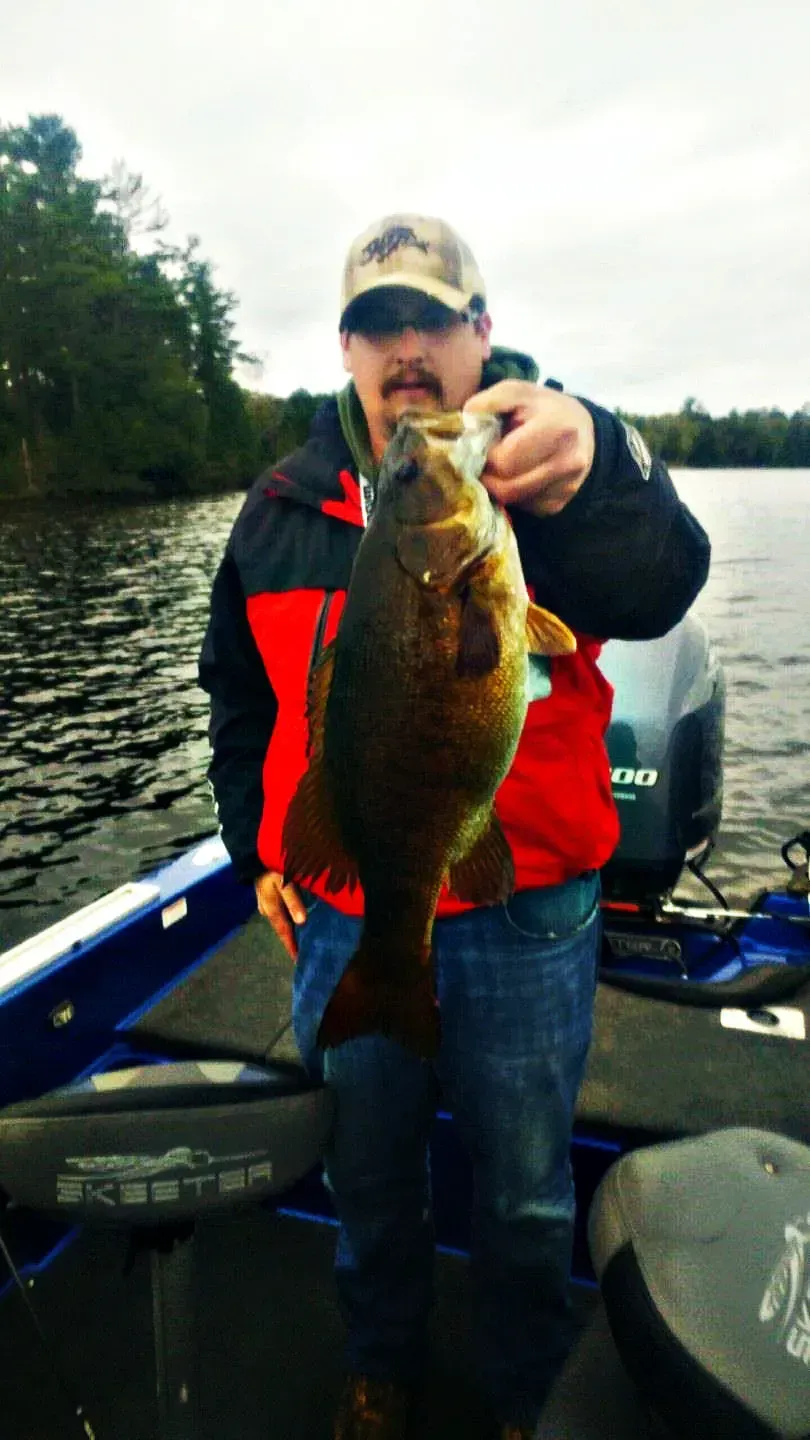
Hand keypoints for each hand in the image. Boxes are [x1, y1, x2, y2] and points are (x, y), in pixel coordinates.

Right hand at [254, 870, 306, 960]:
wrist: (254, 855)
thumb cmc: (271, 868)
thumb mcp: (283, 883)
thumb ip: (292, 901)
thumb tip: (301, 922)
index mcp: (271, 910)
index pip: (284, 933)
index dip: (291, 947)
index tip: (298, 961)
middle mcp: (267, 910)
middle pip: (281, 929)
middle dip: (291, 941)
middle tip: (302, 953)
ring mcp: (265, 903)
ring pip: (280, 921)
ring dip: (289, 930)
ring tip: (300, 939)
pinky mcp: (266, 897)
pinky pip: (278, 912)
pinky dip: (287, 918)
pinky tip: (293, 919)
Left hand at [464, 380, 594, 516]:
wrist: (580, 426)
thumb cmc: (542, 407)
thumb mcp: (517, 392)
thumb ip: (490, 401)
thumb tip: (466, 421)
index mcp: (557, 429)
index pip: (506, 460)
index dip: (486, 457)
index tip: (481, 448)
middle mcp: (568, 462)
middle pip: (508, 488)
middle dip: (488, 477)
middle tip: (483, 463)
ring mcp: (567, 486)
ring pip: (515, 502)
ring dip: (499, 488)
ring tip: (499, 468)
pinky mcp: (561, 503)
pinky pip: (525, 508)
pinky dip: (514, 496)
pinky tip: (517, 476)